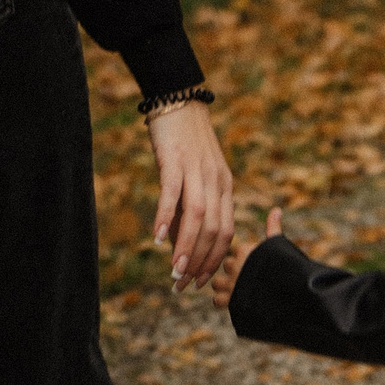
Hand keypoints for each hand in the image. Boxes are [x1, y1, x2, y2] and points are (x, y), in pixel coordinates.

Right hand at [149, 103, 234, 292]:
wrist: (178, 100)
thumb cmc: (186, 141)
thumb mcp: (200, 174)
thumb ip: (196, 203)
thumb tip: (183, 237)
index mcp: (225, 187)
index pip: (226, 232)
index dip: (215, 260)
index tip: (200, 281)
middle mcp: (216, 181)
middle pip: (214, 230)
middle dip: (200, 261)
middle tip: (183, 284)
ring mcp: (196, 170)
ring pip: (197, 217)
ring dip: (186, 247)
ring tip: (175, 270)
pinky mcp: (175, 160)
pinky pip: (173, 193)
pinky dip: (167, 217)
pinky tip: (159, 238)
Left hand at [209, 207, 281, 309]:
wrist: (289, 296)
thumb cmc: (286, 270)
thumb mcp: (280, 246)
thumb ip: (273, 229)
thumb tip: (276, 209)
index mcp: (245, 250)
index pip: (236, 251)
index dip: (243, 259)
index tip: (253, 266)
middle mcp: (235, 266)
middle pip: (226, 266)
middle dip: (232, 272)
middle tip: (246, 279)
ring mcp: (231, 284)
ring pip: (217, 283)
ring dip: (223, 287)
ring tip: (236, 291)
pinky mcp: (230, 301)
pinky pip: (216, 300)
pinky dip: (223, 302)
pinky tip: (233, 302)